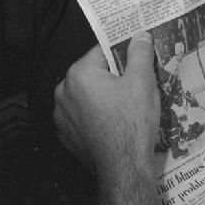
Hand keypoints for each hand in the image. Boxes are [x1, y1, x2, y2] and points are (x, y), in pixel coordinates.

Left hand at [54, 32, 161, 183]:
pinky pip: (82, 116)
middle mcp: (63, 92)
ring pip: (87, 95)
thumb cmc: (132, 121)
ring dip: (103, 96)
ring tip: (127, 106)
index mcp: (79, 74)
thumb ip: (140, 53)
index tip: (139, 62)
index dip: (124, 54)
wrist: (123, 169)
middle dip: (113, 76)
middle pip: (93, 73)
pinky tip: (114, 123)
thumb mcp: (143, 81)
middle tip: (136, 85)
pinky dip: (95, 115)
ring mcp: (61, 117)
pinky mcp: (66, 137)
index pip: (103, 51)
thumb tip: (139, 35)